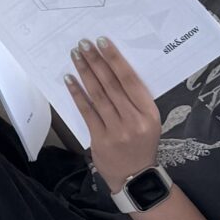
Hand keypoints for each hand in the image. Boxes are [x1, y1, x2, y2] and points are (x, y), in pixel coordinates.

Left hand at [63, 36, 163, 194]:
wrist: (135, 177)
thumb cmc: (141, 143)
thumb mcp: (148, 121)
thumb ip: (134, 99)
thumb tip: (112, 68)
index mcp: (149, 112)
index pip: (130, 80)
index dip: (115, 60)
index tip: (103, 42)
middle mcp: (134, 120)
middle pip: (111, 84)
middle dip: (96, 61)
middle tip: (84, 44)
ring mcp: (117, 130)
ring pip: (98, 95)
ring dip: (85, 73)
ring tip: (76, 56)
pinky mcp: (100, 139)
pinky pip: (87, 111)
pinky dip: (77, 94)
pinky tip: (69, 80)